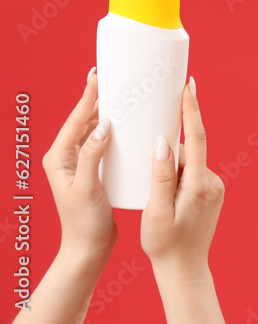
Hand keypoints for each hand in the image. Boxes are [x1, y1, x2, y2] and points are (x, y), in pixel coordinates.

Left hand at [14, 69, 114, 323]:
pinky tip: (131, 124)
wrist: (89, 247)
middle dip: (100, 99)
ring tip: (126, 94)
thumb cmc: (84, 222)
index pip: (75, 119)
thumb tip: (103, 125)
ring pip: (96, 129)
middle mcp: (68, 157)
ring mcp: (82, 163)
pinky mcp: (96, 170)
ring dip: (110, 112)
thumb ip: (91, 155)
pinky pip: (106, 142)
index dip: (88, 96)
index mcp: (59, 158)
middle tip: (115, 78)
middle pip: (85, 119)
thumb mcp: (87, 187)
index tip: (100, 76)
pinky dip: (117, 129)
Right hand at [141, 78, 224, 280]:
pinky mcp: (211, 193)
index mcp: (199, 184)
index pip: (197, 138)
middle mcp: (212, 182)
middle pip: (189, 151)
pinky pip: (191, 175)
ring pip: (188, 164)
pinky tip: (164, 194)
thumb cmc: (165, 244)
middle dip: (170, 146)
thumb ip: (160, 176)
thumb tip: (163, 141)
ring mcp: (214, 188)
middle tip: (154, 141)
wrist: (184, 269)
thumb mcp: (155, 211)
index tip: (189, 86)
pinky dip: (177, 175)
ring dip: (171, 166)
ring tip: (156, 191)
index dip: (192, 110)